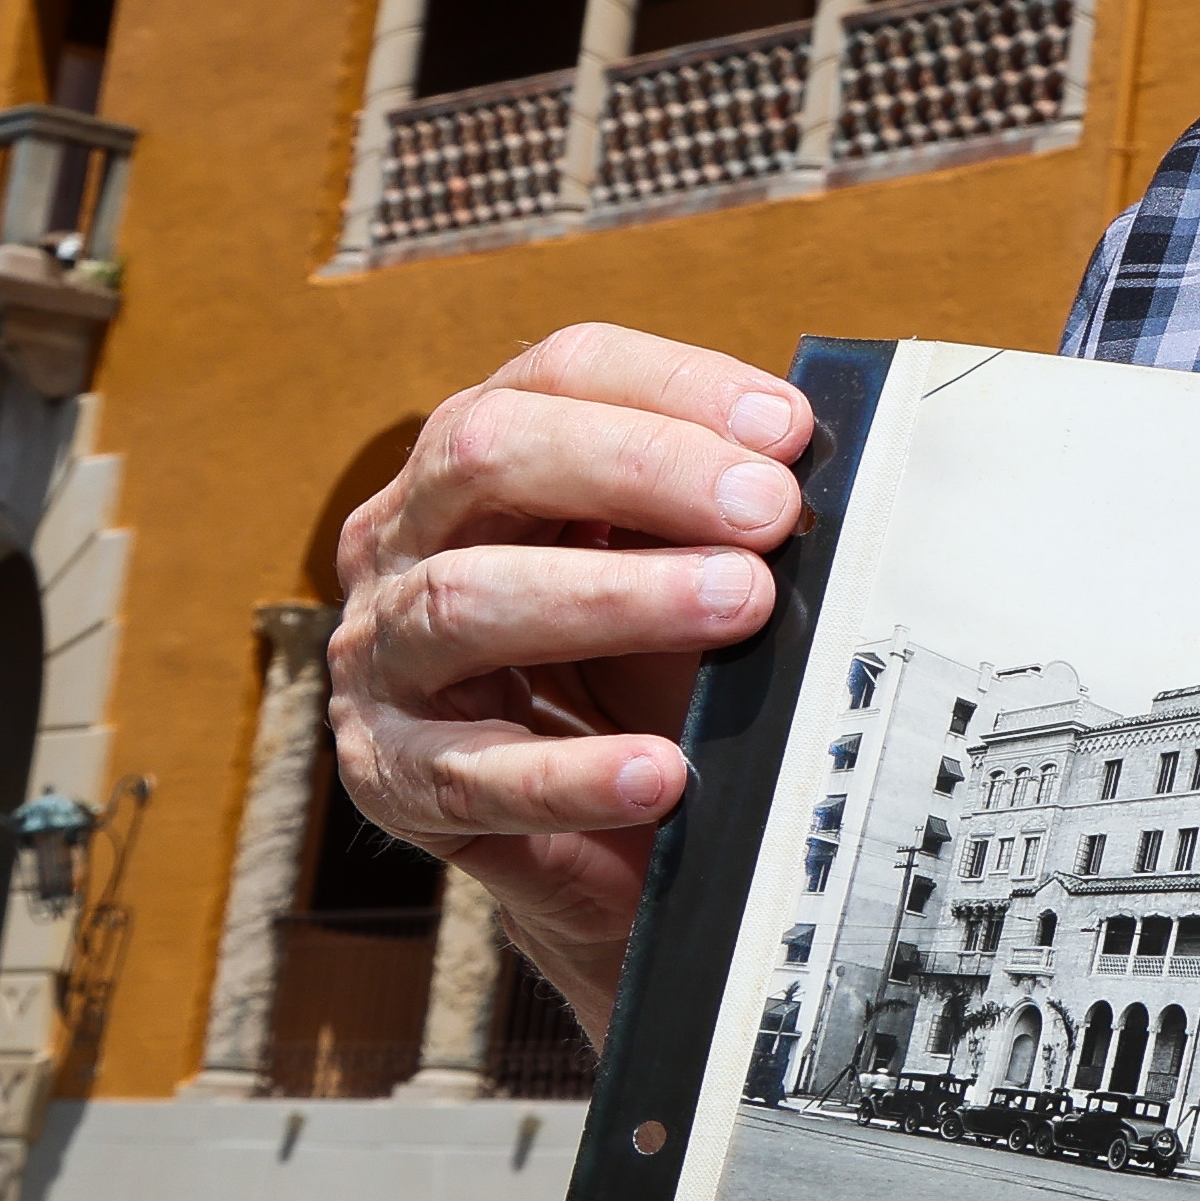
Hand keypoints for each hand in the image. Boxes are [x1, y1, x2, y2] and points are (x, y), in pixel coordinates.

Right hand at [331, 325, 816, 1028]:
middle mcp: (403, 536)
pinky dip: (572, 774)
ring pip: (464, 598)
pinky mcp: (388, 776)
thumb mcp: (671, 564)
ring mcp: (380, 655)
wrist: (580, 826)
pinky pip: (469, 772)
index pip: (557, 374)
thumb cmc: (628, 668)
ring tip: (738, 606)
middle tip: (767, 510)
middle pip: (488, 454)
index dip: (674, 386)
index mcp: (476, 459)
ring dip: (613, 596)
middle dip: (642, 468)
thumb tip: (818, 477)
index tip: (786, 428)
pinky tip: (660, 772)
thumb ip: (719, 512)